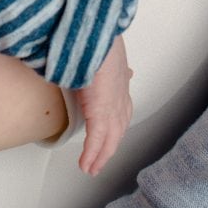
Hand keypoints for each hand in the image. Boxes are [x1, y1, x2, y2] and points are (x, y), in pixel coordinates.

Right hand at [76, 35, 132, 175]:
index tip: (112, 134)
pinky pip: (96, 141)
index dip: (116, 126)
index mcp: (120, 84)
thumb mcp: (104, 52)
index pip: (122, 111)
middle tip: (99, 162)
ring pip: (109, 140)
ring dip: (99, 156)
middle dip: (108, 148)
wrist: (97, 39)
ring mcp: (112, 108)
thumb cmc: (96, 41)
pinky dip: (91, 154)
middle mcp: (120, 98)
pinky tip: (85, 165)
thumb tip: (119, 66)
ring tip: (90, 168)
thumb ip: (106, 63)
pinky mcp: (101, 113)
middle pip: (117, 131)